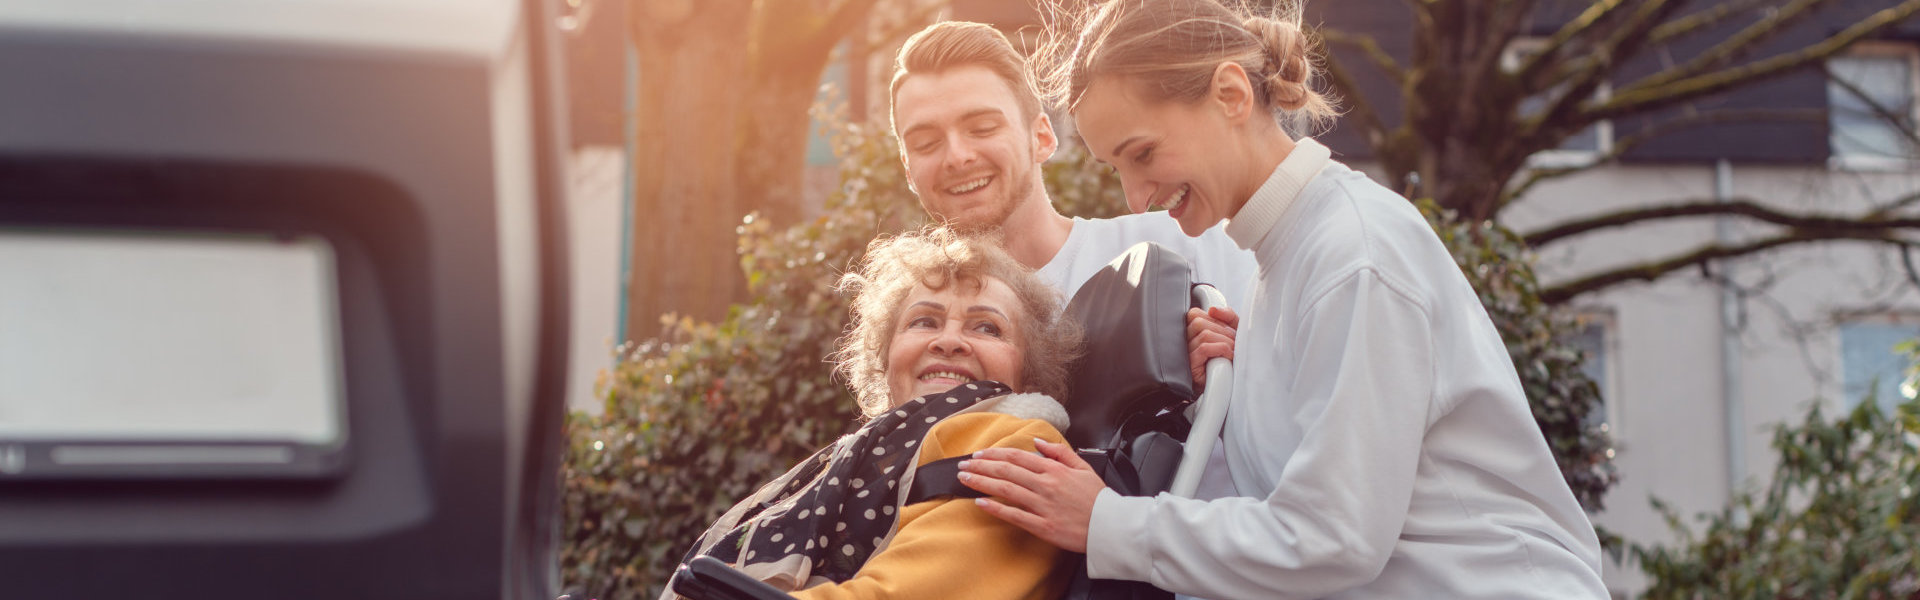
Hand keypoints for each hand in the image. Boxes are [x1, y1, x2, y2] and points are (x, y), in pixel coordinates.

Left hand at [957, 438, 1105, 552]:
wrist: (1111, 527)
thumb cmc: (1098, 499)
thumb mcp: (1084, 467)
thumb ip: (1060, 452)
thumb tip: (1038, 442)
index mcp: (1055, 470)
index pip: (1018, 457)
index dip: (995, 454)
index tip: (979, 454)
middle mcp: (1046, 485)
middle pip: (1006, 471)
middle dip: (981, 466)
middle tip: (963, 465)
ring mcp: (1043, 506)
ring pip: (1006, 489)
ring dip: (982, 482)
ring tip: (965, 478)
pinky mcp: (1043, 526)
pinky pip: (1015, 515)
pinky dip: (996, 508)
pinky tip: (980, 503)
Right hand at [1187, 306, 1238, 391]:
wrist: (1226, 388)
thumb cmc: (1228, 361)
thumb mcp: (1232, 333)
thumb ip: (1227, 317)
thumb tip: (1213, 309)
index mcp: (1191, 333)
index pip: (1194, 314)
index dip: (1213, 318)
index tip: (1226, 330)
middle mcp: (1184, 342)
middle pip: (1198, 322)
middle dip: (1222, 330)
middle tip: (1233, 343)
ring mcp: (1185, 355)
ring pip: (1203, 334)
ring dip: (1224, 341)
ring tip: (1232, 351)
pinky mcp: (1190, 366)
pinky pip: (1204, 348)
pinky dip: (1221, 349)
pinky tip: (1228, 357)